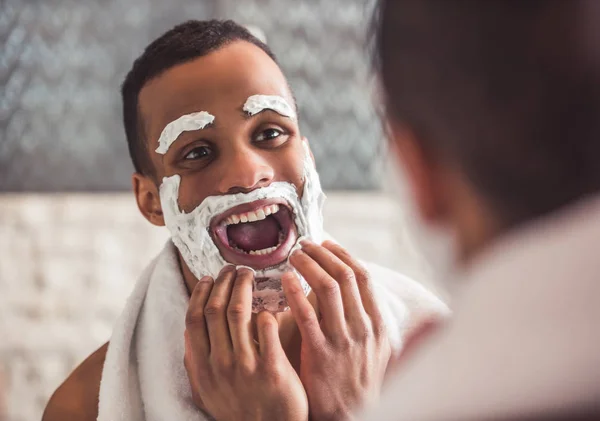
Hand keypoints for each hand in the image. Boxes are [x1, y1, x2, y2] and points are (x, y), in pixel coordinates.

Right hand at [184, 266, 308, 420]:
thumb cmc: (240, 409)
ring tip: (250, 275)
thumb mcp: (208, 390)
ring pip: (239, 312)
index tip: (211, 277)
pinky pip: (267, 328)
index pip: (193, 319)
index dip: (201, 293)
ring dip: (243, 287)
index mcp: (201, 367)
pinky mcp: (272, 369)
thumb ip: (197, 361)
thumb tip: (190, 331)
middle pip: (215, 309)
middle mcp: (219, 365)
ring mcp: (245, 367)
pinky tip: (272, 302)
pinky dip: (268, 311)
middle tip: (234, 269)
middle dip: (224, 282)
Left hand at [282, 240, 390, 420]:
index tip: (326, 243)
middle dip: (323, 254)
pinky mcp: (321, 354)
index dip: (343, 255)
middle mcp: (364, 327)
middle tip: (304, 244)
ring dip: (309, 265)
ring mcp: (343, 340)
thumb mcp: (375, 350)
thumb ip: (367, 321)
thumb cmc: (357, 383)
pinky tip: (285, 280)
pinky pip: (307, 315)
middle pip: (345, 276)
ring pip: (328, 288)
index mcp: (377, 324)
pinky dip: (296, 292)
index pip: (363, 277)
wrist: (351, 417)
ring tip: (293, 255)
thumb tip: (356, 292)